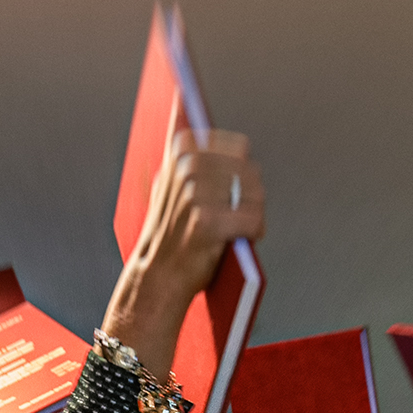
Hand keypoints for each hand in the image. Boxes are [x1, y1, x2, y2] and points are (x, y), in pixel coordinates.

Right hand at [99, 129, 262, 379]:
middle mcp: (187, 166)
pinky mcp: (207, 222)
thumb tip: (211, 136)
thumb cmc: (170, 233)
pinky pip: (253, 219)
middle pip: (250, 172)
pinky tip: (247, 239)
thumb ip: (189, 161)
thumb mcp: (172, 186)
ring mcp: (196, 193)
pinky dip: (256, 231)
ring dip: (256, 213)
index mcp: (182, 150)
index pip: (239, 147)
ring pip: (255, 195)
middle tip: (245, 213)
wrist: (157, 276)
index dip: (245, 171)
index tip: (239, 187)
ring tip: (244, 227)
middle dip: (253, 194)